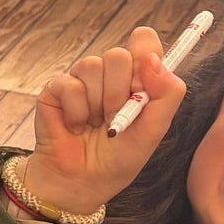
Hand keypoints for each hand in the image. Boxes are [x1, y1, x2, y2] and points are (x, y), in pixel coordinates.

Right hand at [25, 28, 187, 217]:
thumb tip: (153, 59)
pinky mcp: (56, 89)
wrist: (83, 183)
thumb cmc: (119, 158)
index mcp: (135, 78)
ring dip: (97, 105)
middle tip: (115, 119)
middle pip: (119, 55)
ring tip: (95, 126)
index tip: (141, 89)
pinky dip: (76, 113)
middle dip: (119, 94)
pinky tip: (76, 127)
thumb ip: (167, 94)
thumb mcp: (154, 130)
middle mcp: (108, 74)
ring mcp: (81, 79)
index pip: (144, 41)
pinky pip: (70, 85)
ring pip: (92, 66)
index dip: (145, 59)